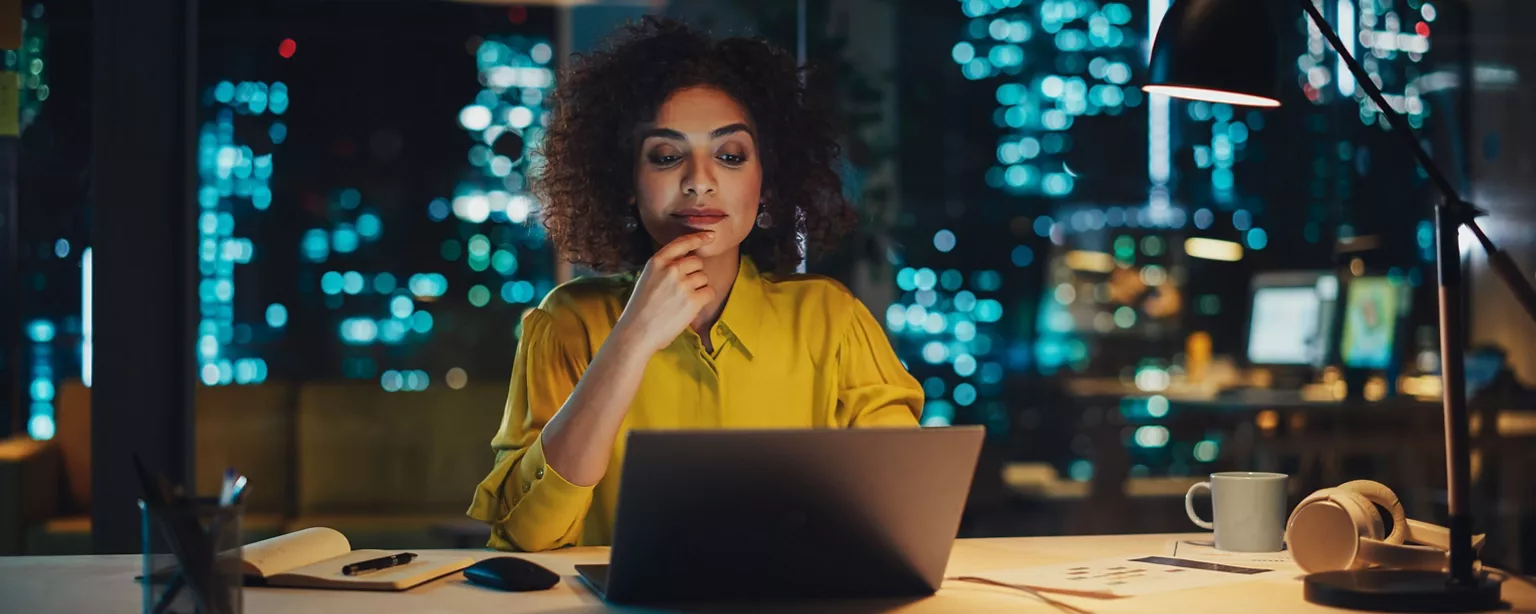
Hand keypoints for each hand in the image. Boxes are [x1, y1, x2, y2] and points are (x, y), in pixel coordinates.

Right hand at [613, 232, 716, 354]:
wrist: (636, 333)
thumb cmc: (640, 310)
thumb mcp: (647, 279)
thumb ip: (664, 269)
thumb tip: (688, 263)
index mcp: (656, 262)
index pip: (681, 243)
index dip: (698, 238)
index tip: (710, 236)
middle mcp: (671, 269)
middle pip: (697, 262)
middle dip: (694, 274)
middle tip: (681, 291)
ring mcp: (683, 284)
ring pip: (703, 277)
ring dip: (698, 288)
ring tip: (681, 302)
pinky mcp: (693, 300)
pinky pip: (709, 292)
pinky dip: (704, 300)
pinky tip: (690, 308)